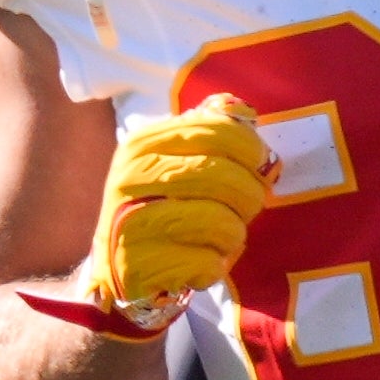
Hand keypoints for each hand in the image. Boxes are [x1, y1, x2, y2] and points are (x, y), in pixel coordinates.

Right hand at [80, 93, 277, 329]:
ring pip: (221, 222)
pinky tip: (200, 261)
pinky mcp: (140, 266)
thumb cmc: (163, 207)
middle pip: (225, 178)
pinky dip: (215, 265)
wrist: (120, 269)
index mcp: (143, 144)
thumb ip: (209, 133)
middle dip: (248, 196)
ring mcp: (131, 222)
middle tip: (244, 208)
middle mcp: (131, 178)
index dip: (251, 151)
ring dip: (233, 234)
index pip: (219, 132)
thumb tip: (243, 110)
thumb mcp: (176, 161)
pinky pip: (209, 262)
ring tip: (220, 237)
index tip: (259, 165)